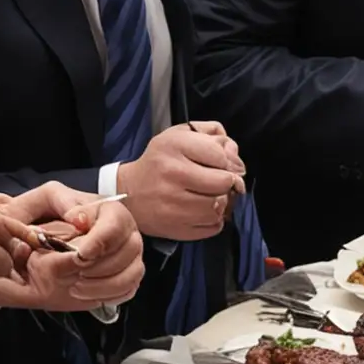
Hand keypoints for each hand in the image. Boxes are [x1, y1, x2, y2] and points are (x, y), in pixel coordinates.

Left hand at [0, 183, 144, 310]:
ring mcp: (129, 254)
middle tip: (76, 273)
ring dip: (105, 285)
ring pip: (133, 272)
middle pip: (131, 249)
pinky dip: (108, 295)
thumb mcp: (47, 198)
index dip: (101, 241)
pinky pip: (129, 289)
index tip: (80, 255)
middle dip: (102, 267)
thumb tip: (79, 219)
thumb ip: (60, 200)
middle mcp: (125, 231)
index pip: (117, 223)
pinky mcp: (126, 274)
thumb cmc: (48, 216)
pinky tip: (86, 293)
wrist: (43, 237)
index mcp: (108, 209)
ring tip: (76, 287)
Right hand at [116, 123, 244, 240]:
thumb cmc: (160, 161)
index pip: (220, 155)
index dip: (226, 160)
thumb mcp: (181, 135)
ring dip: (221, 202)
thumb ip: (214, 135)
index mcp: (173, 146)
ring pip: (219, 207)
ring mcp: (172, 204)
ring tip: (209, 196)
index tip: (218, 164)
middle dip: (227, 182)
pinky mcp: (175, 228)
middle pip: (223, 183)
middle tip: (218, 182)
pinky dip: (214, 220)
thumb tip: (235, 156)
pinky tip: (202, 211)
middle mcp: (172, 174)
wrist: (128, 194)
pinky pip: (213, 227)